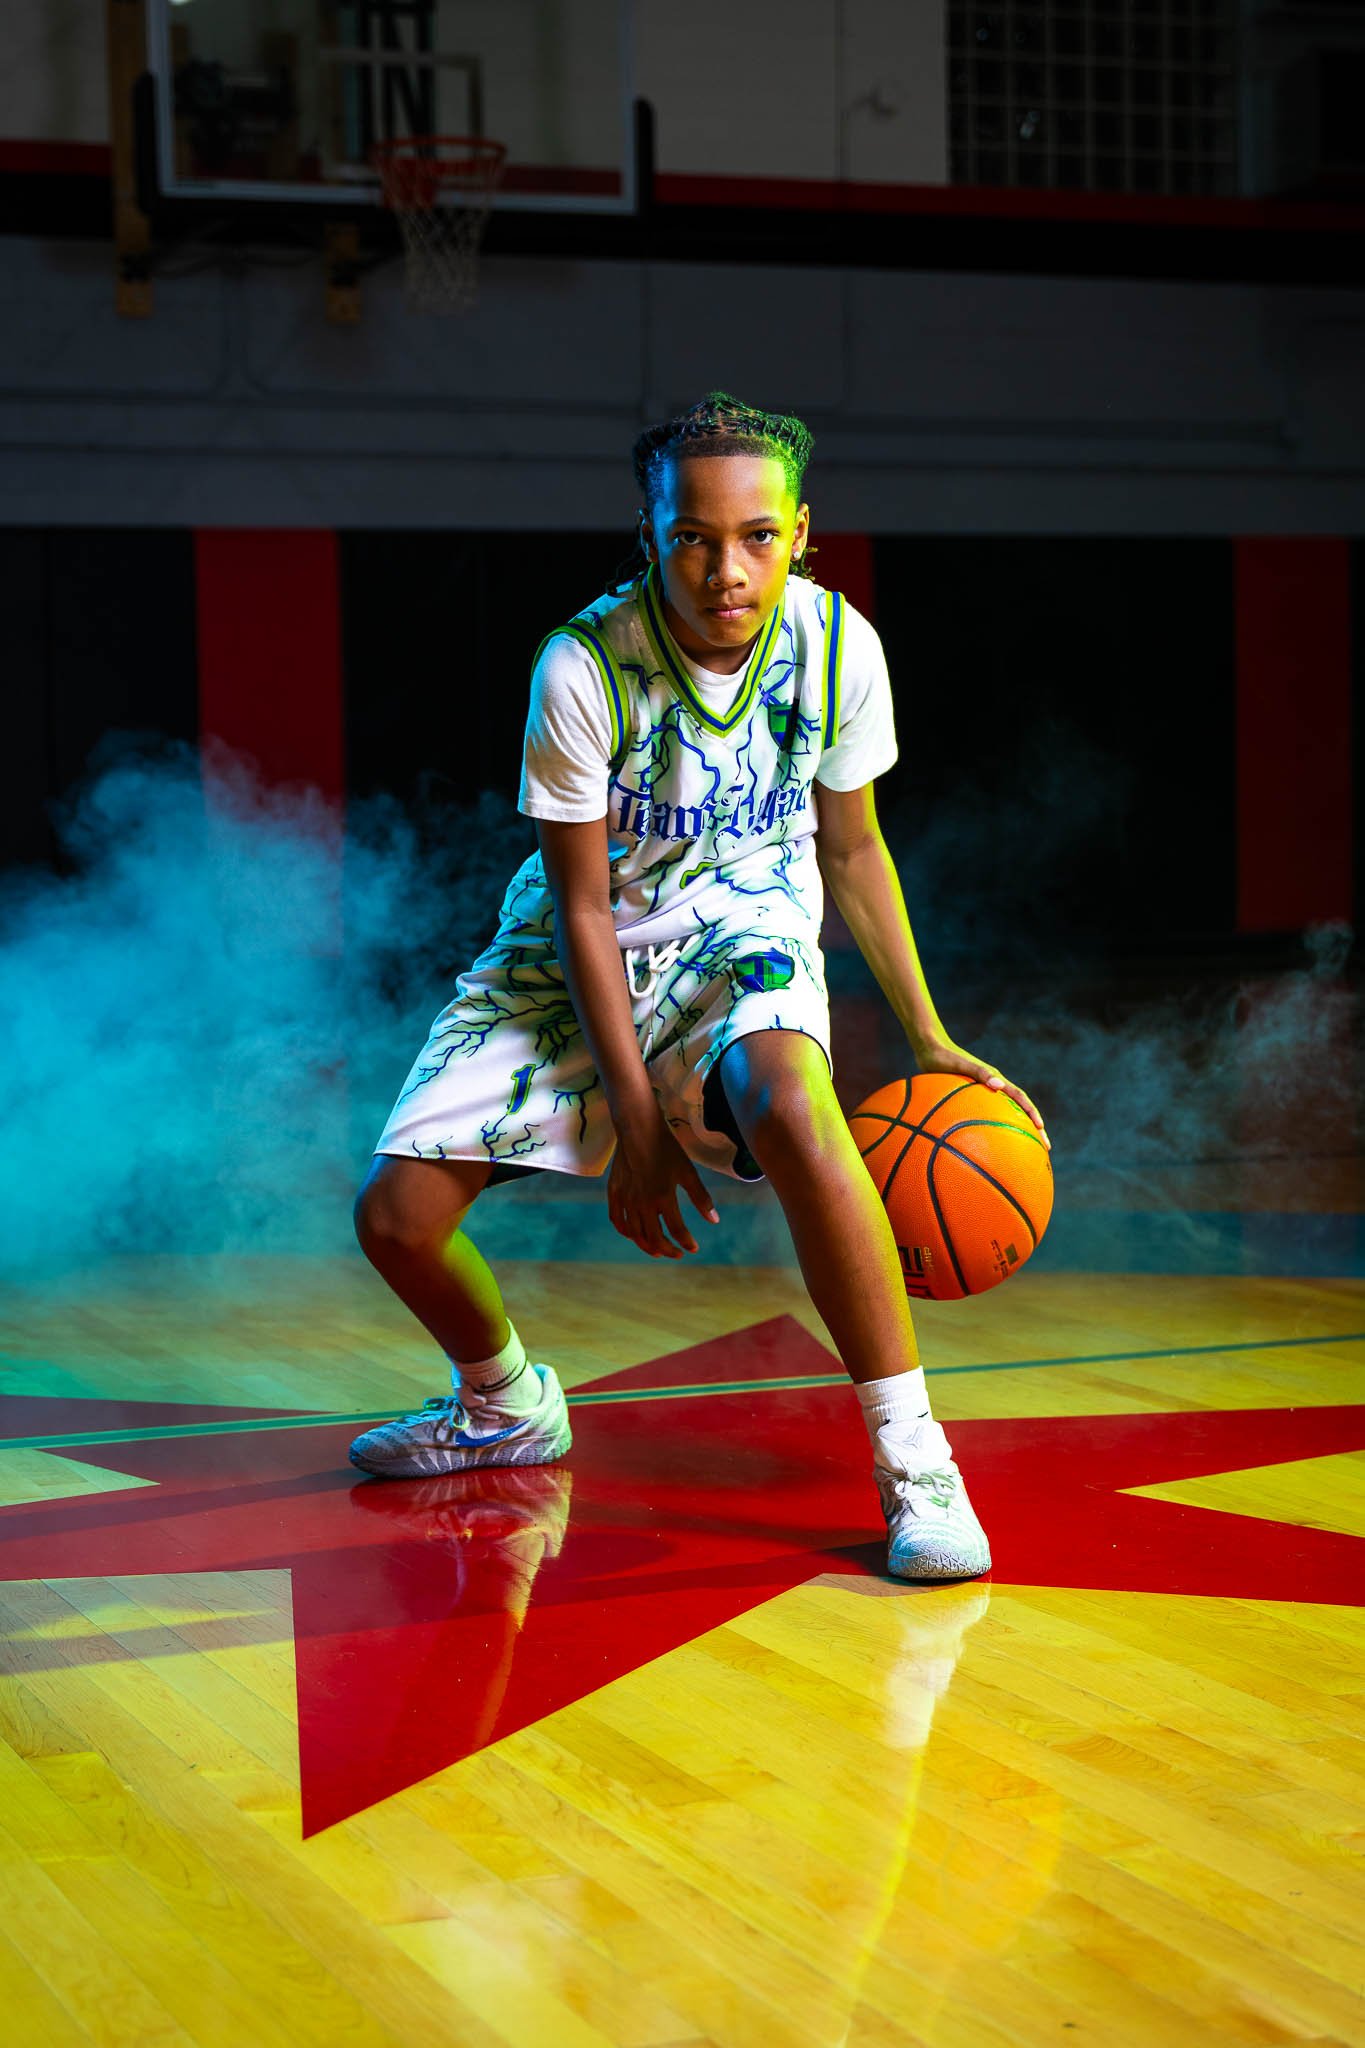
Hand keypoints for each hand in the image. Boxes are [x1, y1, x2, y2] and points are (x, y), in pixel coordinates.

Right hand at [608, 1107, 720, 1257]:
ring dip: (647, 1245)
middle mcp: (642, 1203)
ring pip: (634, 1233)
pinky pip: (617, 1219)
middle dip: (667, 1249)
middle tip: (676, 1253)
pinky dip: (625, 1231)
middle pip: (654, 1237)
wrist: (638, 1129)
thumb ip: (701, 1197)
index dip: (686, 1242)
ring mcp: (626, 1199)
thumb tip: (714, 1220)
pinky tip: (633, 1234)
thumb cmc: (666, 1148)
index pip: (676, 1230)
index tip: (693, 1248)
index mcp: (663, 1197)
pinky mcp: (614, 1192)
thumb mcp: (688, 1172)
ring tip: (657, 1250)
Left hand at [910, 1035, 1049, 1149]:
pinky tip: (985, 1146)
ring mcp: (982, 1094)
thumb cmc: (946, 1058)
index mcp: (995, 1080)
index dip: (1032, 1113)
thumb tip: (999, 1085)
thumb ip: (980, 1073)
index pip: (1020, 1098)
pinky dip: (990, 1130)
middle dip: (1032, 1128)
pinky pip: (984, 1117)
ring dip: (1014, 1131)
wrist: (929, 1051)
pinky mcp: (969, 1099)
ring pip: (1003, 1116)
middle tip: (1043, 1147)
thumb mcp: (963, 1065)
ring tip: (1021, 1151)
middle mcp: (992, 1088)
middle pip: (1018, 1111)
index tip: (1041, 1129)